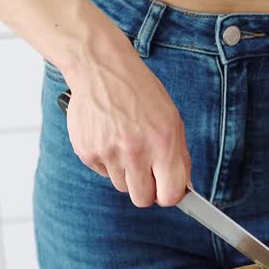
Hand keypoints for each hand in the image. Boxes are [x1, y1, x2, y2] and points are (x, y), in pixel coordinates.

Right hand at [62, 39, 191, 206]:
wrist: (101, 68)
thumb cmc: (140, 92)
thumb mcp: (171, 119)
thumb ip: (178, 155)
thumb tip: (181, 186)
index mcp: (163, 143)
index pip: (169, 195)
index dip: (168, 196)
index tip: (166, 190)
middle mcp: (135, 151)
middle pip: (142, 199)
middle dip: (146, 190)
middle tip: (145, 173)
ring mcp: (108, 153)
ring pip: (121, 186)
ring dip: (125, 172)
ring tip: (125, 143)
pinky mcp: (87, 152)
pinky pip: (103, 172)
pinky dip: (107, 161)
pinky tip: (109, 136)